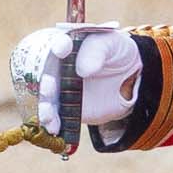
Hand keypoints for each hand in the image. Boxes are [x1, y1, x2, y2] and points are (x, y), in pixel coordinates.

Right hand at [10, 27, 139, 135]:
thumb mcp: (112, 44)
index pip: (58, 43)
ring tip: (48, 118)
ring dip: (44, 107)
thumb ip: (98, 52)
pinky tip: (53, 129)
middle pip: (45, 73)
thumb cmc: (116, 52)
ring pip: (46, 97)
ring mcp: (59, 86)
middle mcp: (57, 65)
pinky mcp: (65, 105)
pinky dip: (52, 122)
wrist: (127, 77)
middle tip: (48, 90)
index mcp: (67, 43)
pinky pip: (55, 115)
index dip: (58, 46)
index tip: (61, 50)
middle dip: (45, 82)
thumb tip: (83, 70)